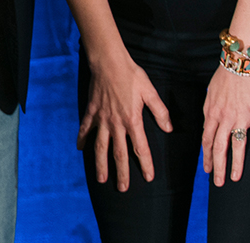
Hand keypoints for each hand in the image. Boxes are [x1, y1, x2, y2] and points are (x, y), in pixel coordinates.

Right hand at [80, 50, 173, 190]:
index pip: (140, 148)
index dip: (145, 164)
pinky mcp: (91, 112)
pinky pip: (85, 129)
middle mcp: (116, 124)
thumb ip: (160, 112)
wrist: (108, 62)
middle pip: (118, 153)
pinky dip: (82, 139)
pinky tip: (80, 149)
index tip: (148, 177)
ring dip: (101, 164)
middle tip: (123, 188)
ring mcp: (101, 119)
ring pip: (100, 147)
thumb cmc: (131, 75)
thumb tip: (169, 128)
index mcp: (132, 120)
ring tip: (101, 178)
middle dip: (121, 173)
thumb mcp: (150, 92)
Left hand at [201, 64, 249, 184]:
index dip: (206, 156)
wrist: (240, 62)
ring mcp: (240, 117)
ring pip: (236, 145)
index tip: (206, 169)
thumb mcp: (210, 94)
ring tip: (235, 178)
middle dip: (216, 166)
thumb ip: (209, 111)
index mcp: (211, 113)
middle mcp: (224, 118)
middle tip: (217, 182)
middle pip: (218, 147)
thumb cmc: (224, 76)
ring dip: (236, 164)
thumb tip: (209, 124)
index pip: (206, 139)